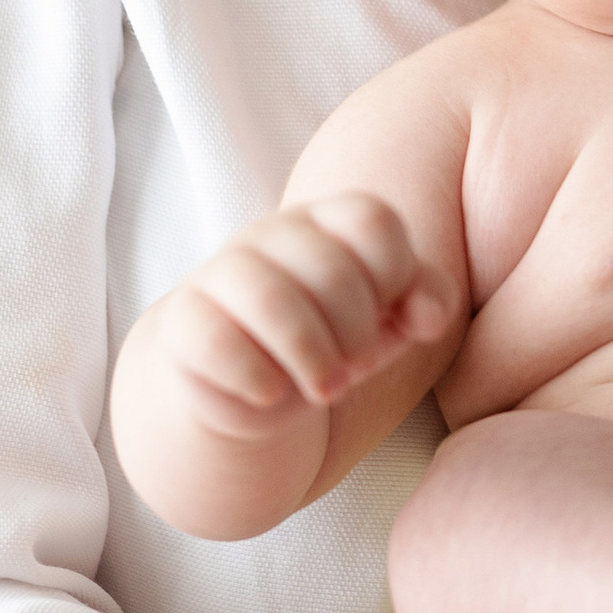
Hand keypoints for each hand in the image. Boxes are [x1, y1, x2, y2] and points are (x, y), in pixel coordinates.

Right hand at [141, 194, 456, 424]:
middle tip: (355, 367)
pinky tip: (272, 393)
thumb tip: (428, 316)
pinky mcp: (183, 322)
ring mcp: (221, 272)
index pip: (372, 219)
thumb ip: (427, 300)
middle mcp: (273, 235)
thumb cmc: (334, 340)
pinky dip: (258, 379)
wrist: (250, 385)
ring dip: (313, 357)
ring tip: (325, 387)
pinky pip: (217, 343)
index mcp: (328, 221)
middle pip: (330, 270)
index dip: (394, 275)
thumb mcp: (391, 320)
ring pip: (271, 300)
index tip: (390, 317)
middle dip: (357, 332)